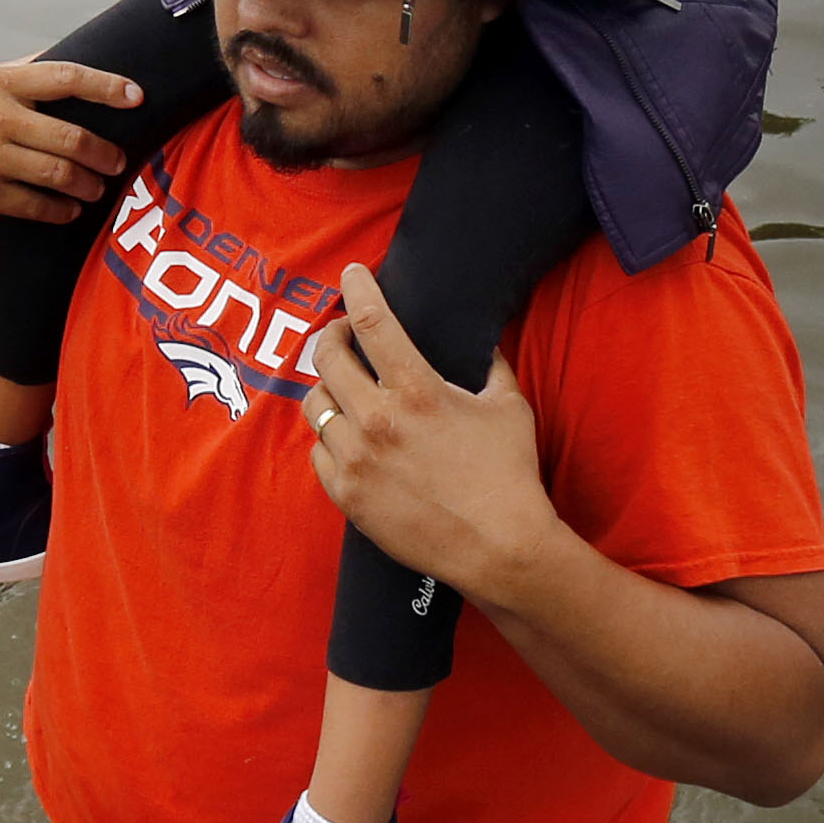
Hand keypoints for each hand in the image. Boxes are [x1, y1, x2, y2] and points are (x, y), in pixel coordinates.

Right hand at [0, 59, 143, 226]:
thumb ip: (27, 70)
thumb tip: (83, 50)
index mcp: (0, 81)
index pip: (64, 78)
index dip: (106, 86)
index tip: (137, 96)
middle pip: (69, 137)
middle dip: (104, 153)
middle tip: (118, 161)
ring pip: (56, 175)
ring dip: (87, 185)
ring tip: (97, 187)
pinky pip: (34, 205)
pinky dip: (61, 210)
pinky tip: (71, 209)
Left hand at [299, 268, 551, 599]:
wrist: (499, 548)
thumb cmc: (508, 476)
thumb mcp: (508, 407)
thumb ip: (490, 366)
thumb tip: (483, 342)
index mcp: (417, 390)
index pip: (373, 321)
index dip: (358, 288)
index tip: (352, 274)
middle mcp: (378, 419)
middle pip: (327, 357)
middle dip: (333, 336)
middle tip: (345, 335)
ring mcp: (356, 459)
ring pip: (314, 404)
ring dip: (328, 388)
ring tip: (345, 389)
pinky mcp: (346, 495)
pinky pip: (317, 451)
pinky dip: (329, 438)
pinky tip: (348, 437)